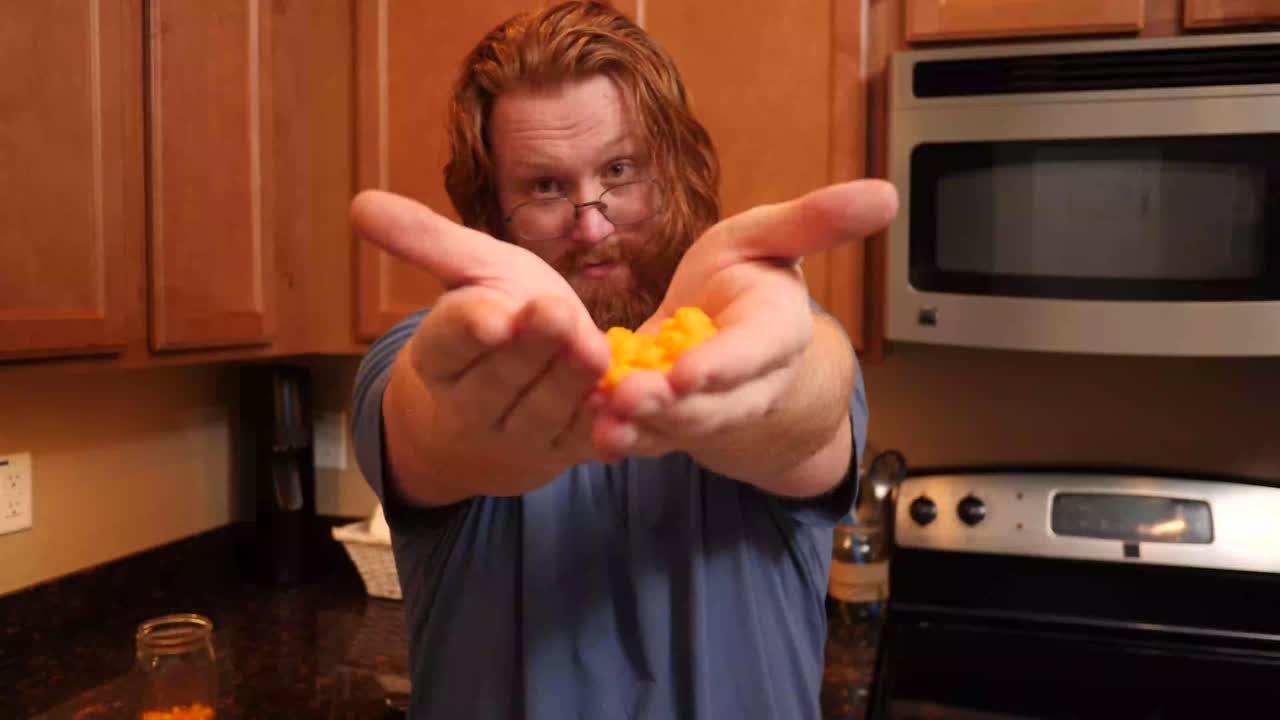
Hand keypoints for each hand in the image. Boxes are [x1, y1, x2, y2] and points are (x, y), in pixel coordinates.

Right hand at [350, 191, 611, 494]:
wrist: (502, 413)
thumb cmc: (493, 322)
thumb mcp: (467, 275)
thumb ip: (426, 241)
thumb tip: (359, 202)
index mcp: (438, 360)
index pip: (446, 344)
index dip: (469, 328)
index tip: (491, 313)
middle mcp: (471, 408)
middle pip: (499, 379)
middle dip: (529, 347)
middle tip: (555, 312)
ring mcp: (520, 439)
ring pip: (545, 412)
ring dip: (570, 382)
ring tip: (593, 349)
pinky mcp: (565, 456)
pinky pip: (585, 444)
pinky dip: (606, 431)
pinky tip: (624, 408)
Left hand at [592, 179, 897, 460]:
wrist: (730, 330)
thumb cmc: (749, 275)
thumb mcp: (772, 236)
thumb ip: (815, 220)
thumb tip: (887, 193)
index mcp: (776, 332)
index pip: (756, 351)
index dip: (726, 364)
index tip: (690, 371)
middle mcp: (749, 382)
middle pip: (715, 402)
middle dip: (673, 405)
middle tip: (628, 398)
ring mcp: (709, 410)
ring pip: (680, 427)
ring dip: (643, 429)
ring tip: (604, 424)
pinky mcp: (673, 425)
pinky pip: (651, 437)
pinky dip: (622, 437)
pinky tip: (591, 432)